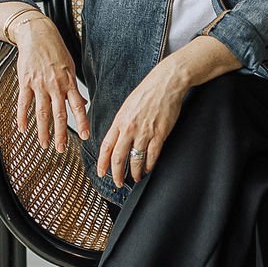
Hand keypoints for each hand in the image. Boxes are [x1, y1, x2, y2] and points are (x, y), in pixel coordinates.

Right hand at [14, 18, 90, 153]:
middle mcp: (56, 85)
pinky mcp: (25, 82)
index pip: (78, 106)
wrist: (37, 34)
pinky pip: (23, 103)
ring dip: (43, 131)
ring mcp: (40, 84)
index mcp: (69, 82)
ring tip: (44, 144)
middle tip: (60, 149)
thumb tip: (83, 103)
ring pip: (42, 113)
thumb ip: (74, 88)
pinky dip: (22, 117)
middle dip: (61, 134)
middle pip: (59, 114)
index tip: (85, 137)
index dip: (82, 122)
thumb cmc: (55, 50)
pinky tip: (23, 129)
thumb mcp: (70, 67)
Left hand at [97, 61, 189, 188]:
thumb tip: (117, 139)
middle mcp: (129, 128)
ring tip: (135, 178)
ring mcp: (144, 132)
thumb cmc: (147, 92)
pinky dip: (149, 165)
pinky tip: (148, 168)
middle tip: (118, 182)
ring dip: (135, 172)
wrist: (166, 83)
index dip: (103, 162)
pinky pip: (152, 156)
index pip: (106, 146)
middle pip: (119, 158)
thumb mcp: (127, 106)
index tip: (102, 172)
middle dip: (117, 174)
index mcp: (119, 121)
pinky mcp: (159, 134)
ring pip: (135, 160)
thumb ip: (121, 123)